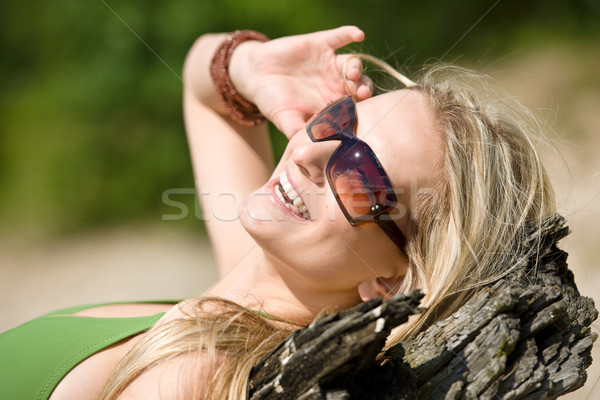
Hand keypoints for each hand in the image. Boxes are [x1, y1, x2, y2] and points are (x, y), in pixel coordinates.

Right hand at [229, 26, 372, 137]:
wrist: (256, 76)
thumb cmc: (273, 102)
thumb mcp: (285, 119)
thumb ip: (298, 131)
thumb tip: (307, 148)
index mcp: (333, 104)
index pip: (353, 108)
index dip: (360, 111)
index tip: (361, 115)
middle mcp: (336, 83)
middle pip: (359, 86)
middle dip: (363, 89)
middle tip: (362, 94)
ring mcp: (331, 63)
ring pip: (352, 64)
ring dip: (356, 68)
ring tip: (352, 74)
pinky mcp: (322, 44)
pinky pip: (339, 37)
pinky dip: (349, 33)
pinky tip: (358, 34)